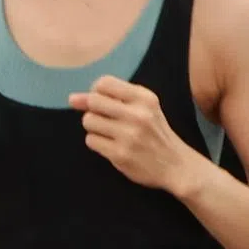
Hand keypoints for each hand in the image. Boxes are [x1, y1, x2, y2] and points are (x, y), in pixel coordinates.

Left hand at [70, 74, 199, 193]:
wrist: (175, 165)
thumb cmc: (155, 133)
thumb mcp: (145, 108)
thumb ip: (113, 99)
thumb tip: (73, 98)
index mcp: (144, 98)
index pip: (104, 83)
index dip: (95, 92)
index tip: (101, 102)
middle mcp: (137, 114)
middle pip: (93, 101)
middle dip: (92, 110)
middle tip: (105, 119)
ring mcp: (128, 135)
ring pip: (88, 121)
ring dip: (94, 128)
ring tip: (109, 133)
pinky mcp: (120, 154)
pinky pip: (91, 141)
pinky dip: (96, 143)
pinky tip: (110, 145)